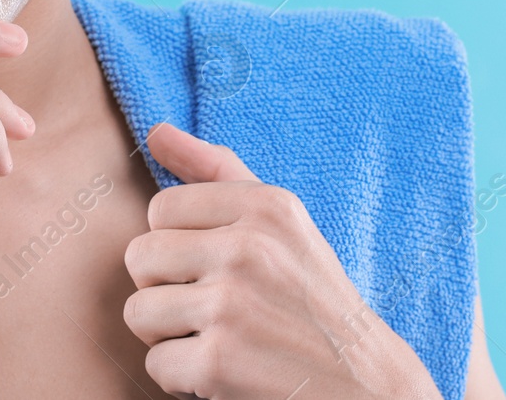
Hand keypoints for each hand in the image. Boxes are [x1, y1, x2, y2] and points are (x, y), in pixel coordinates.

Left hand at [123, 123, 441, 399]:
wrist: (367, 387)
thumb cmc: (313, 299)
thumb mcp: (280, 222)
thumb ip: (216, 170)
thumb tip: (156, 132)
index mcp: (265, 206)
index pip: (161, 208)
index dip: (178, 246)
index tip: (216, 267)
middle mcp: (249, 248)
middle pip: (139, 257)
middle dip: (164, 289)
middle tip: (211, 308)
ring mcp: (232, 305)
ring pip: (138, 312)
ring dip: (168, 337)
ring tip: (215, 338)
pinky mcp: (219, 362)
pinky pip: (156, 363)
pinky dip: (182, 379)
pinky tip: (223, 374)